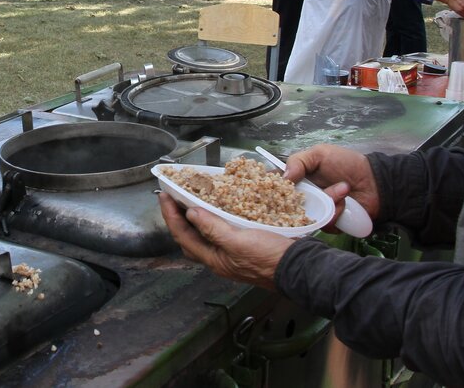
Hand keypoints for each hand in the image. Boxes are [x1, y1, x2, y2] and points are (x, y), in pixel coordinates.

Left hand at [158, 193, 292, 289]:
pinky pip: (222, 233)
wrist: (300, 269)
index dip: (170, 215)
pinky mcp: (245, 248)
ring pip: (205, 235)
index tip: (164, 195)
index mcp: (213, 258)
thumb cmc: (269, 258)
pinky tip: (221, 209)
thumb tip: (190, 213)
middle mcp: (219, 258)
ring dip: (196, 218)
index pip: (182, 235)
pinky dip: (216, 219)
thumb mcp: (238, 241)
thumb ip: (213, 228)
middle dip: (178, 218)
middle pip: (189, 237)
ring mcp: (232, 255)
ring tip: (193, 200)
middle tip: (174, 197)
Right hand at [284, 144, 381, 227]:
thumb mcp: (320, 153)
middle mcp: (303, 197)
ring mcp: (315, 211)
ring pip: (307, 216)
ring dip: (328, 200)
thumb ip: (298, 161)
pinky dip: (336, 212)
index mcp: (297, 179)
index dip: (272, 189)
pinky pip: (324, 224)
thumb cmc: (347, 163)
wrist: (374, 182)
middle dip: (302, 197)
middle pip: (287, 206)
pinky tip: (346, 202)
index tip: (276, 187)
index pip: (276, 186)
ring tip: (343, 189)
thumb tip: (283, 177)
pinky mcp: (328, 223)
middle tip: (316, 188)